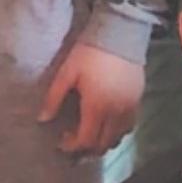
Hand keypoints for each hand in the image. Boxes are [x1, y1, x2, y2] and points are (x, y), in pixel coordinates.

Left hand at [40, 40, 144, 157]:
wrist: (120, 34)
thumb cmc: (89, 53)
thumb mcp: (66, 73)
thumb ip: (54, 98)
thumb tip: (42, 119)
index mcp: (97, 106)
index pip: (86, 139)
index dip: (72, 145)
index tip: (61, 142)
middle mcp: (116, 112)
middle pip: (104, 143)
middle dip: (87, 148)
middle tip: (73, 141)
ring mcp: (130, 107)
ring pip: (119, 137)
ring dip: (103, 141)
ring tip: (89, 135)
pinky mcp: (139, 100)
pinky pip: (129, 126)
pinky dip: (117, 132)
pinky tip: (106, 125)